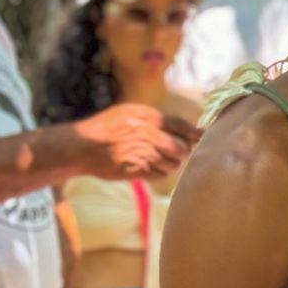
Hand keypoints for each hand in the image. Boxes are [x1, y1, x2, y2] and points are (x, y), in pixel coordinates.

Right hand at [73, 103, 199, 179]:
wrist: (84, 146)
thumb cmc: (107, 126)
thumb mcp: (130, 112)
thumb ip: (155, 119)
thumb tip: (182, 126)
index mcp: (150, 118)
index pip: (183, 126)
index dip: (195, 133)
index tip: (203, 137)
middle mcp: (151, 136)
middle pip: (182, 149)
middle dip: (182, 151)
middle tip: (175, 151)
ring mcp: (145, 155)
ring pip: (173, 165)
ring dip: (170, 164)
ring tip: (158, 159)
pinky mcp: (138, 171)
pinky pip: (160, 175)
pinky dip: (159, 173)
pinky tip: (149, 167)